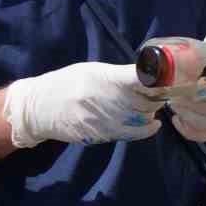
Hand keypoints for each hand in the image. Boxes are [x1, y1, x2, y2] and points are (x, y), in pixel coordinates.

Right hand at [3, 61, 165, 148]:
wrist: (39, 109)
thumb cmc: (68, 84)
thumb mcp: (93, 71)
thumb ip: (121, 75)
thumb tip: (150, 77)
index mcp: (108, 78)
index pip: (143, 77)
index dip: (160, 77)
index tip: (166, 76)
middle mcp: (111, 99)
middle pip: (151, 100)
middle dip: (159, 96)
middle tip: (159, 92)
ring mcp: (109, 119)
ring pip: (146, 117)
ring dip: (152, 112)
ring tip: (148, 105)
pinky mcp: (105, 134)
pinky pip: (136, 133)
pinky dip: (148, 128)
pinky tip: (152, 122)